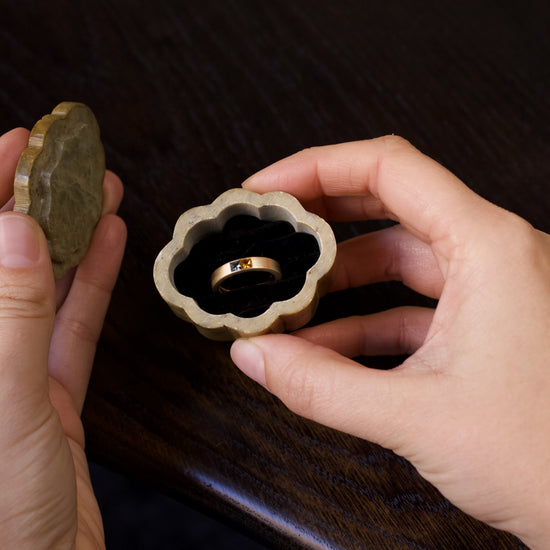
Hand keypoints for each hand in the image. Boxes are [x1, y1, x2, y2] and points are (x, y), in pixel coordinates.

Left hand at [0, 128, 125, 548]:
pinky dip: (90, 284)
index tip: (17, 146)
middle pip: (0, 260)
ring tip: (98, 194)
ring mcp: (9, 372)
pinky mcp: (47, 394)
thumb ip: (8, 320)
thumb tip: (13, 233)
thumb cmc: (0, 522)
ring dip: (71, 237)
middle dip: (33, 203)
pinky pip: (71, 326)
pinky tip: (106, 248)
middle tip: (64, 161)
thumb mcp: (2, 411)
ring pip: (41, 287)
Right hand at [231, 136, 549, 547]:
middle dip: (322, 218)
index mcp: (488, 247)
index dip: (317, 167)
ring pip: (397, 262)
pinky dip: (363, 322)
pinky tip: (322, 348)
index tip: (268, 188)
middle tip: (271, 230)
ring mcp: (490, 292)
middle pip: (389, 205)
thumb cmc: (549, 459)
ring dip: (338, 282)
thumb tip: (255, 356)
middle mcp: (493, 256)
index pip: (389, 169)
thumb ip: (322, 386)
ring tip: (288, 303)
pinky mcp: (483, 328)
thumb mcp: (420, 418)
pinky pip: (410, 307)